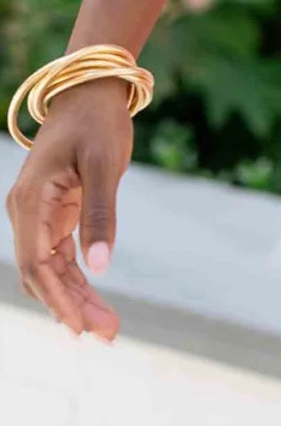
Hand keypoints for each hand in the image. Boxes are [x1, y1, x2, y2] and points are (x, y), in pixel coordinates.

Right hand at [5, 78, 133, 338]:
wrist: (91, 89)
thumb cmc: (98, 121)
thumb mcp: (105, 164)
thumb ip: (101, 214)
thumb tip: (100, 267)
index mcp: (30, 200)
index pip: (36, 264)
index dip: (57, 299)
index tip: (80, 328)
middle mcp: (26, 212)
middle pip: (42, 274)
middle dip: (71, 307)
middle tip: (108, 336)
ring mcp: (37, 214)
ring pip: (51, 270)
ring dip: (76, 299)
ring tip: (109, 328)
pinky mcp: (53, 214)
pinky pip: (59, 256)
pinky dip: (76, 280)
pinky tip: (96, 302)